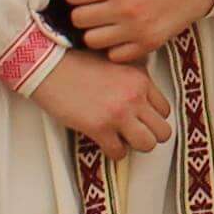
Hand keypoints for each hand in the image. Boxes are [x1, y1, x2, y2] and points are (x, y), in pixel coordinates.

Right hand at [30, 47, 169, 155]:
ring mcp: (118, 113)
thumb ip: (133, 74)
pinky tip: (105, 143)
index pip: (165, 109)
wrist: (49, 64)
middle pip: (163, 131)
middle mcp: (135, 96)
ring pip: (148, 145)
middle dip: (150, 135)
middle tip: (134, 133)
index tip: (140, 119)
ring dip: (135, 146)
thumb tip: (142, 91)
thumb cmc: (77, 61)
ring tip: (122, 139)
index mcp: (140, 79)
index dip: (153, 118)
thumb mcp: (115, 60)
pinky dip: (114, 152)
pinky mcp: (99, 127)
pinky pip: (119, 152)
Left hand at [61, 0, 213, 64]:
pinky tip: (121, 35)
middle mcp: (124, 9)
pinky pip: (114, 55)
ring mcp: (135, 30)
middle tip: (96, 8)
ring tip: (106, 23)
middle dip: (84, 11)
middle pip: (78, 19)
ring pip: (91, 40)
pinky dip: (114, 47)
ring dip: (96, 31)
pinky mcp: (147, 45)